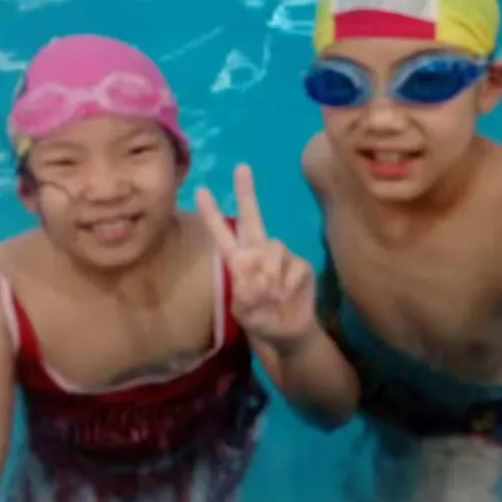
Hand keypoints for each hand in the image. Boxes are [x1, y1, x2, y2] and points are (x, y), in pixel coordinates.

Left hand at [196, 165, 316, 347]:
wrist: (288, 335)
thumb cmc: (260, 320)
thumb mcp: (244, 313)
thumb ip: (245, 295)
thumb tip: (259, 278)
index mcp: (238, 260)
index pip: (221, 234)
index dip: (212, 213)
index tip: (200, 190)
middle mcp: (258, 252)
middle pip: (252, 217)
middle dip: (246, 192)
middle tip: (241, 167)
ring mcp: (281, 257)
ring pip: (274, 248)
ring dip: (270, 272)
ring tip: (271, 295)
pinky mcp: (300, 265)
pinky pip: (293, 267)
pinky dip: (288, 284)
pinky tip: (287, 296)